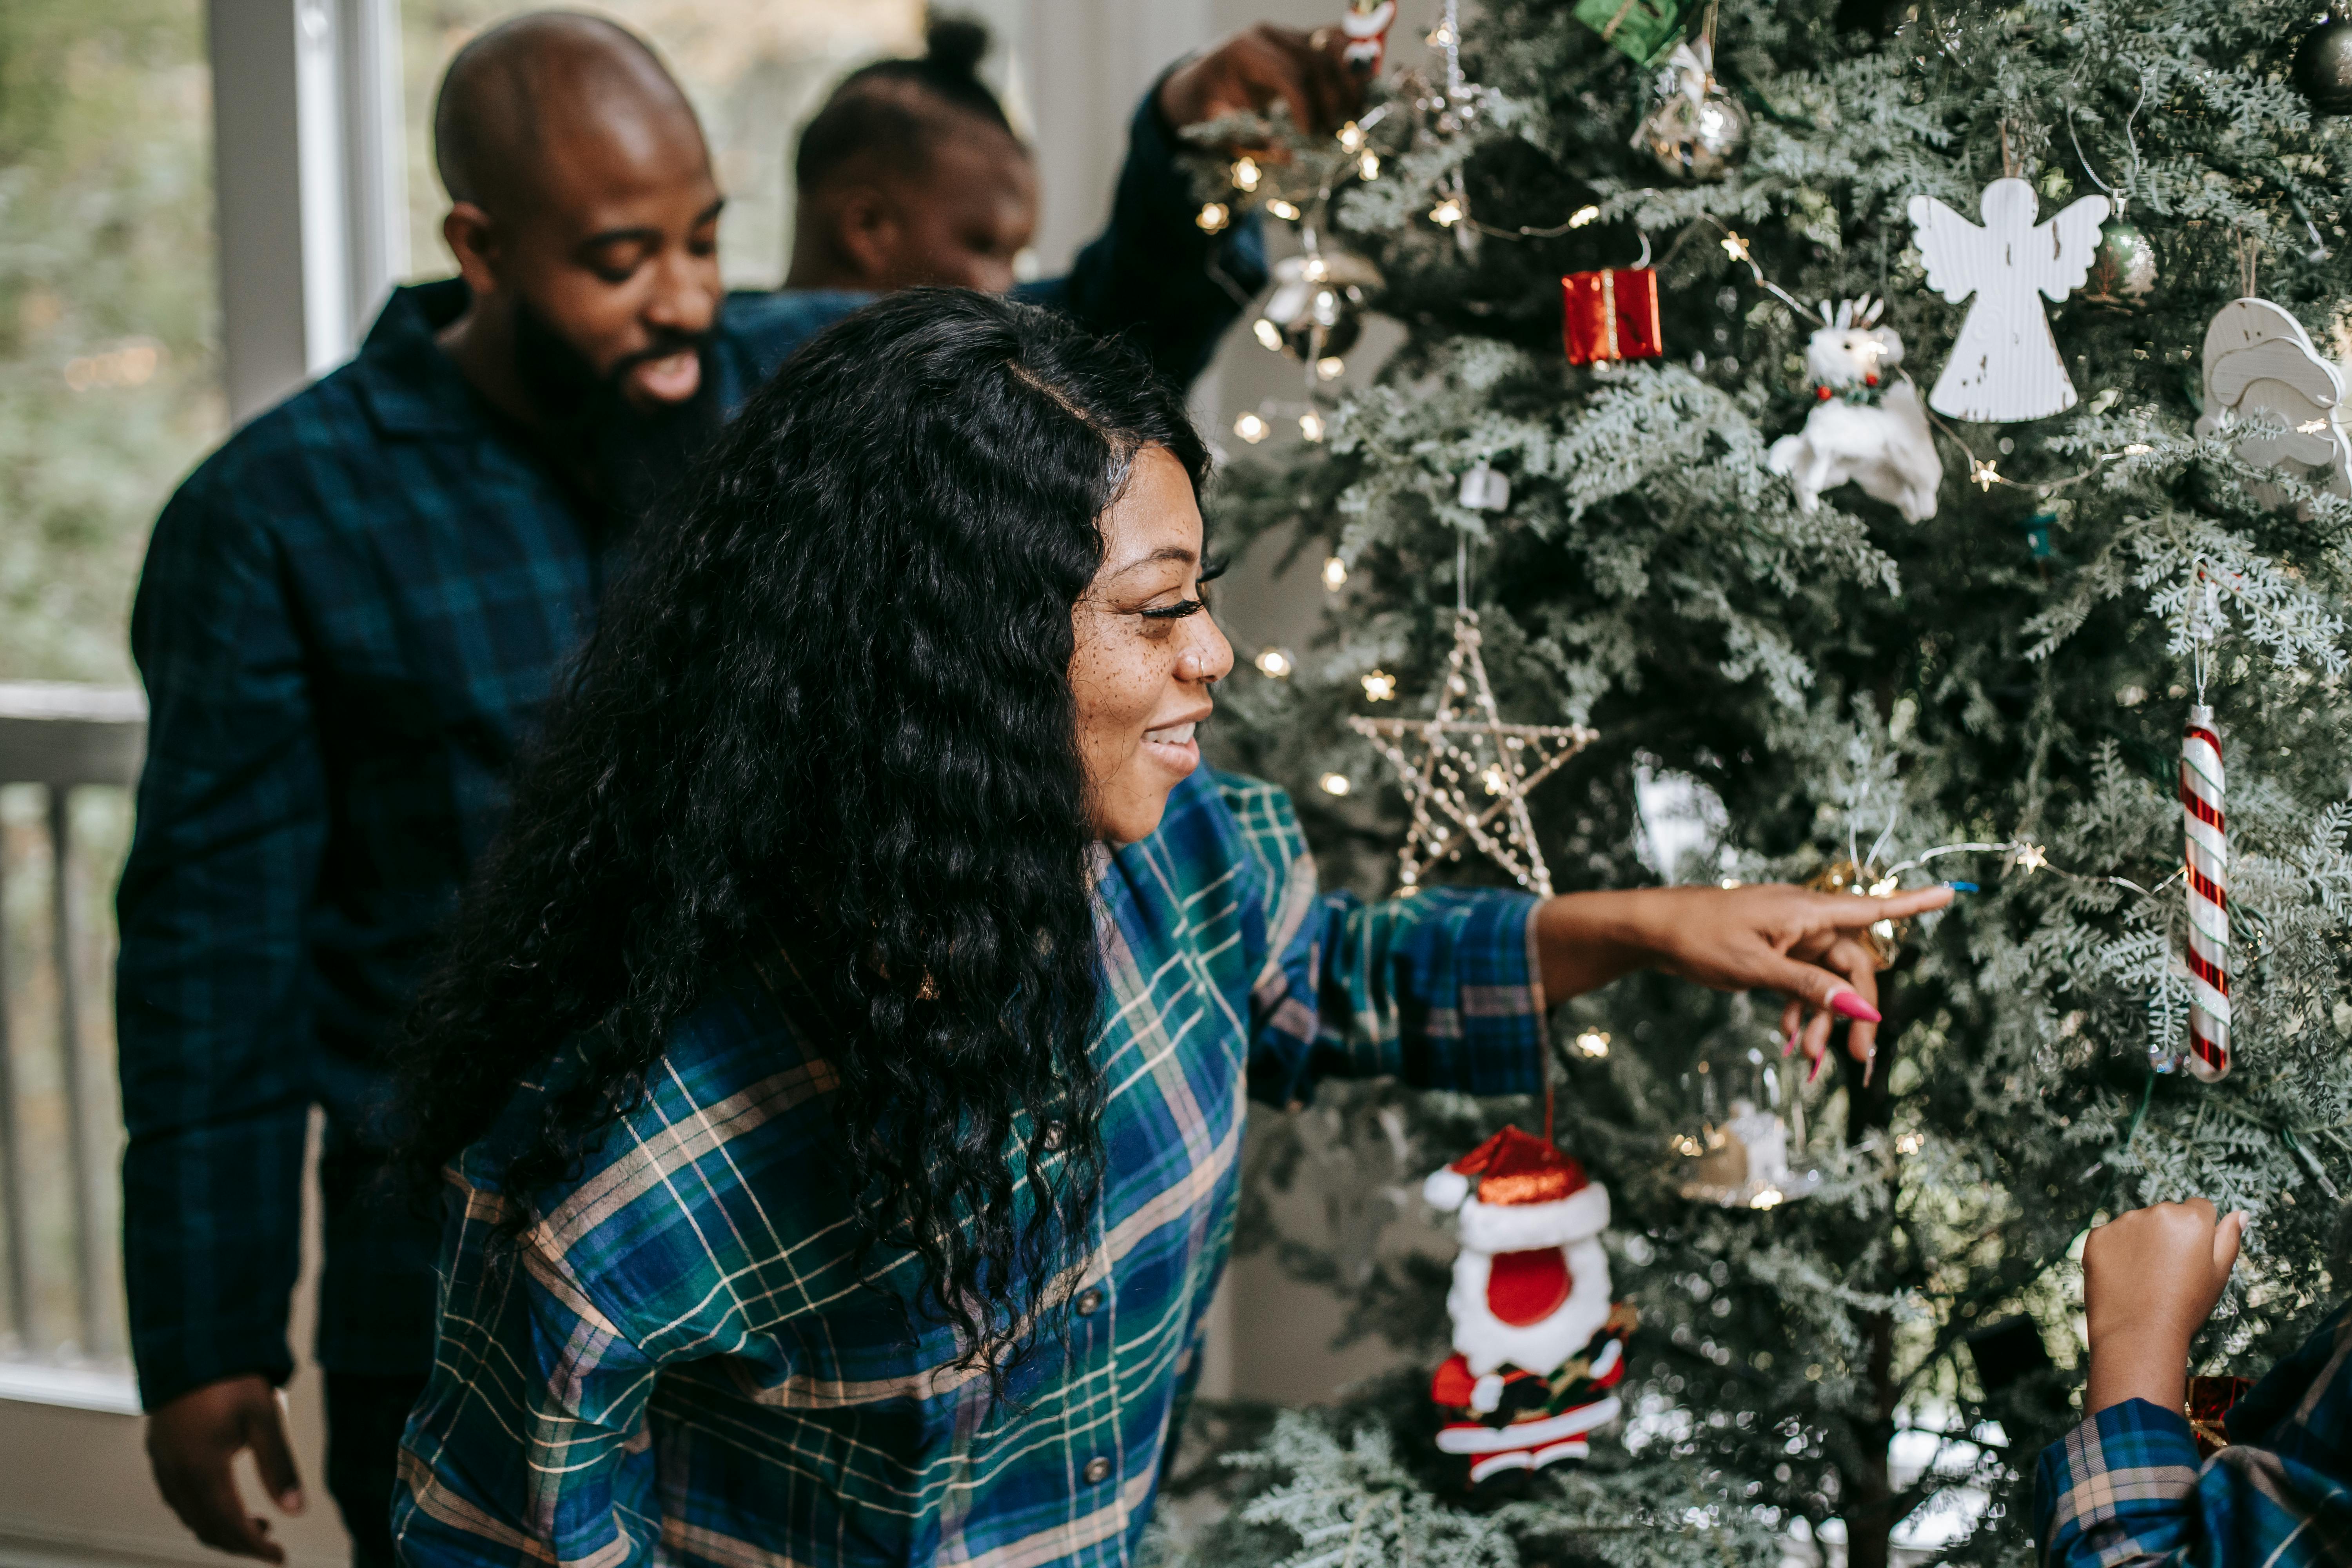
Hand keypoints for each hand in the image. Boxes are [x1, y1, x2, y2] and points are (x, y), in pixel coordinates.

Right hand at [146, 1374, 303, 1562]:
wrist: (192, 1345)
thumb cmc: (233, 1379)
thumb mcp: (265, 1417)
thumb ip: (279, 1466)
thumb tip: (297, 1511)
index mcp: (202, 1468)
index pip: (229, 1524)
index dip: (254, 1547)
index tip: (279, 1558)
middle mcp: (175, 1473)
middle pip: (205, 1528)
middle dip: (238, 1543)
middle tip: (270, 1546)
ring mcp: (162, 1464)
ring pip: (188, 1517)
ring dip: (219, 1529)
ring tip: (256, 1525)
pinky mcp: (158, 1455)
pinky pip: (176, 1499)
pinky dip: (201, 1512)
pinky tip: (225, 1502)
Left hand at [1156, 24, 1364, 140]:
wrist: (1199, 86)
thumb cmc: (1205, 108)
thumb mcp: (1217, 127)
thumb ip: (1251, 139)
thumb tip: (1291, 154)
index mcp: (1244, 50)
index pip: (1290, 74)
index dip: (1307, 108)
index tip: (1310, 137)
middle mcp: (1269, 34)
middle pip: (1317, 60)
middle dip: (1332, 99)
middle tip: (1334, 133)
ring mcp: (1288, 33)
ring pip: (1334, 46)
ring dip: (1350, 81)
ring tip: (1353, 115)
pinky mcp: (1302, 40)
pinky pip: (1336, 45)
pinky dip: (1352, 66)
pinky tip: (1359, 93)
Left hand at [1533, 882, 1953, 1074]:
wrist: (1653, 930)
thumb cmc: (1701, 939)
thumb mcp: (1757, 969)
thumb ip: (1809, 988)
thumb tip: (1861, 1009)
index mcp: (1806, 912)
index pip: (1872, 908)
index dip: (1913, 904)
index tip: (1950, 895)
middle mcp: (1804, 920)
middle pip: (1851, 965)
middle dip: (1856, 1012)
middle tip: (1858, 1062)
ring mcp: (1788, 935)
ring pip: (1825, 981)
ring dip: (1822, 1019)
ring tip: (1807, 1058)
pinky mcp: (1772, 950)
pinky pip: (1801, 982)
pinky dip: (1799, 1009)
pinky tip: (1790, 1040)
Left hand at [2083, 1198, 2245, 1416]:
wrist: (2140, 1334)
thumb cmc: (2186, 1306)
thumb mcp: (2218, 1274)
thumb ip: (2229, 1238)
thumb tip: (2240, 1214)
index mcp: (2191, 1217)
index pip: (2200, 1209)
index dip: (2199, 1235)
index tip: (2191, 1258)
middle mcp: (2156, 1212)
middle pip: (2167, 1215)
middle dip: (2170, 1235)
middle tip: (2169, 1273)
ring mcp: (2123, 1222)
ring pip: (2138, 1225)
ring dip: (2142, 1242)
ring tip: (2146, 1279)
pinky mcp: (2097, 1236)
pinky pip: (2111, 1238)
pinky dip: (2116, 1253)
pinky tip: (2124, 1278)